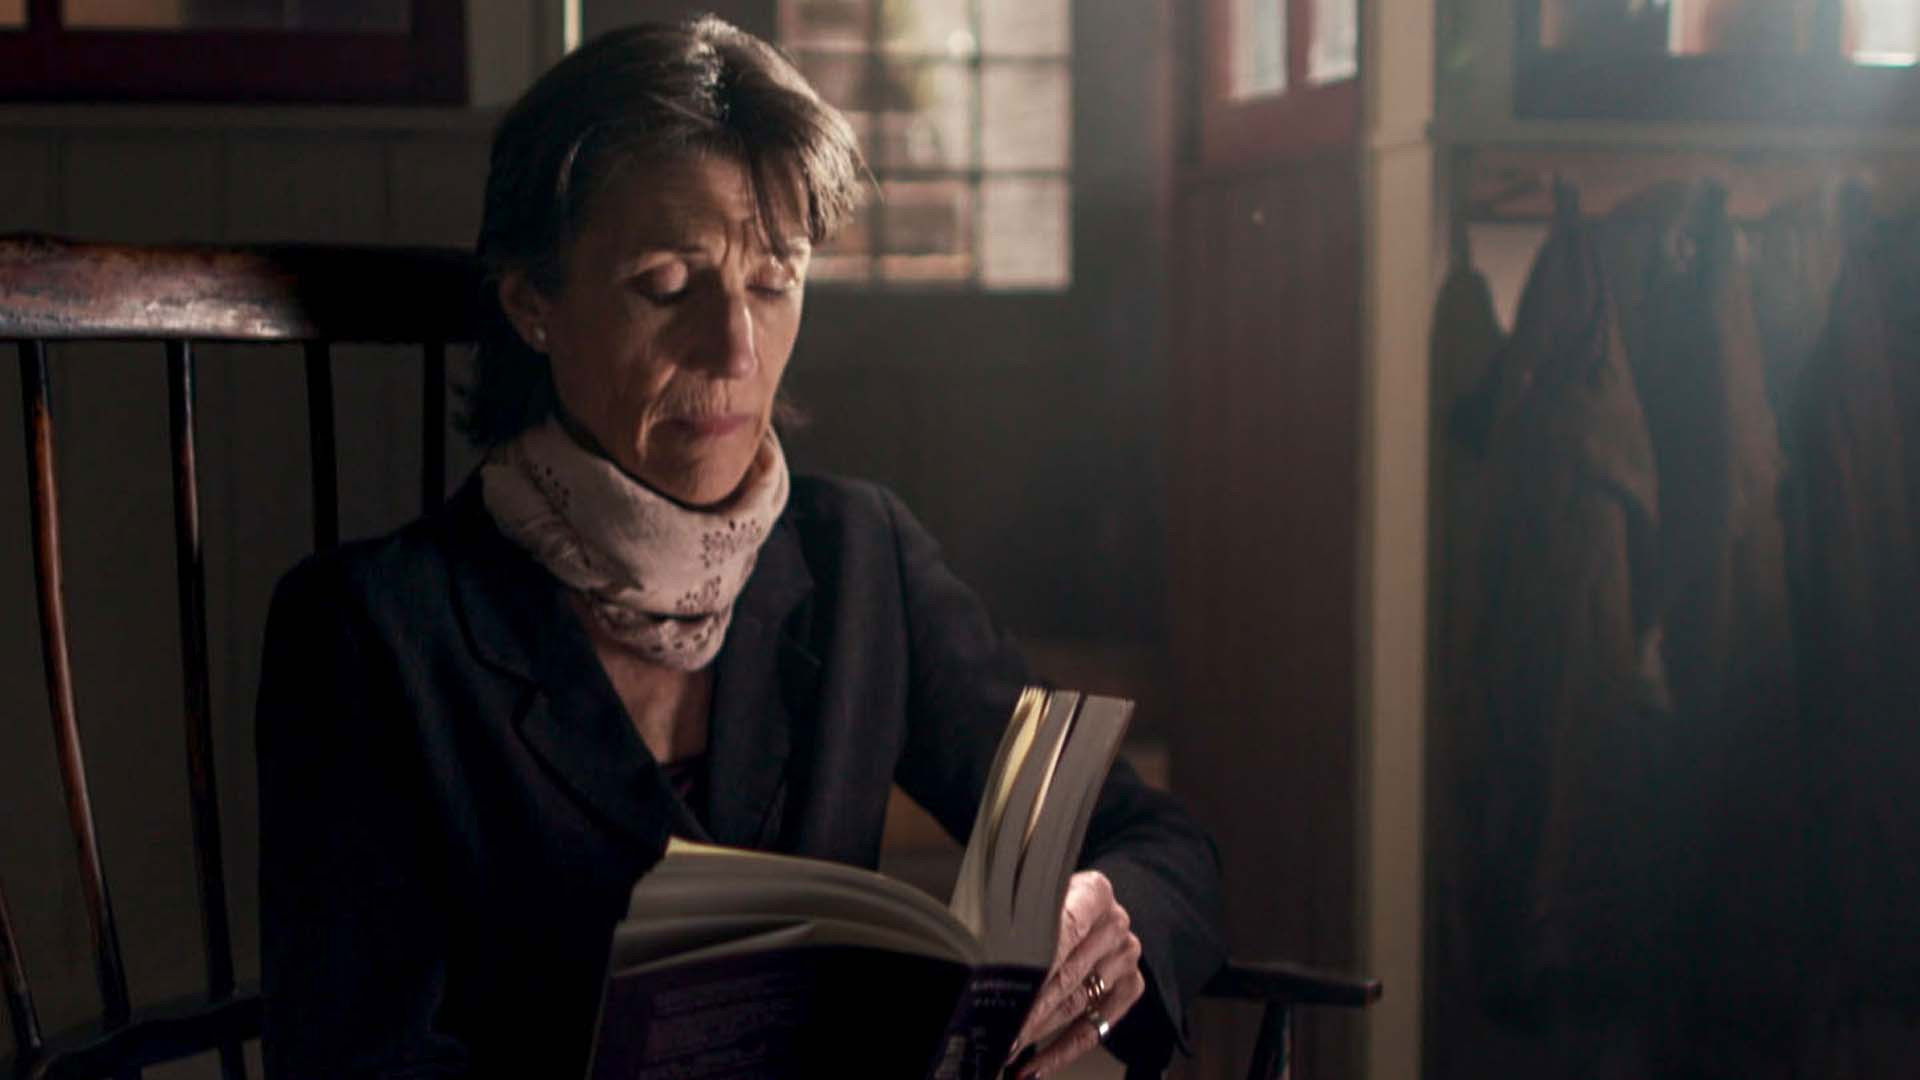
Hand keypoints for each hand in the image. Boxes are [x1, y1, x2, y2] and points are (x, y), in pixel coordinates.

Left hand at [1008, 870, 1144, 1078]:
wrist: (1089, 908)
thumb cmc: (1049, 903)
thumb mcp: (1033, 896)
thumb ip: (1015, 914)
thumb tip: (973, 943)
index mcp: (1095, 892)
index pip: (1064, 930)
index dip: (1033, 962)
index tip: (1007, 990)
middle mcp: (1115, 924)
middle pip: (1067, 974)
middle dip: (1029, 1006)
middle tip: (1000, 1028)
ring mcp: (1126, 957)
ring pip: (1076, 1004)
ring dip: (1037, 1031)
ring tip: (1006, 1048)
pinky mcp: (1130, 987)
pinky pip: (1094, 1029)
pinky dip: (1062, 1052)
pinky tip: (1034, 1066)